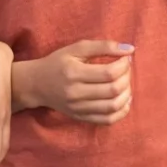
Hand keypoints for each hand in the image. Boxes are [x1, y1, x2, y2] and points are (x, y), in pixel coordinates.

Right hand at [16, 40, 133, 124]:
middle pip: (112, 90)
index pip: (108, 73)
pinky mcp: (80, 117)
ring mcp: (78, 108)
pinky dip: (121, 112)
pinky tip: (123, 100)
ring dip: (126, 94)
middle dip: (126, 78)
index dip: (123, 65)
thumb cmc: (57, 62)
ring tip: (125, 83)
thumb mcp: (76, 48)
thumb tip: (129, 49)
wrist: (36, 84)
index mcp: (74, 72)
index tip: (125, 58)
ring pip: (112, 106)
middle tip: (126, 70)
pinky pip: (107, 120)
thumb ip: (102, 46)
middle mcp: (75, 93)